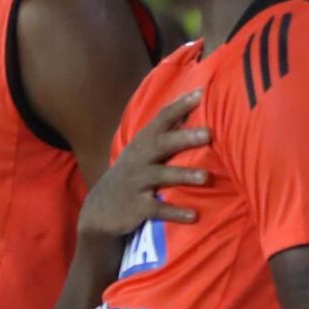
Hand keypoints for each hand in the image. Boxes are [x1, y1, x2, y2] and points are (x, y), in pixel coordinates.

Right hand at [79, 94, 207, 244]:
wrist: (100, 210)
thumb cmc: (132, 175)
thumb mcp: (141, 152)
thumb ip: (163, 134)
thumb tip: (193, 111)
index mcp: (143, 143)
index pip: (162, 119)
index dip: (180, 105)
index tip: (202, 92)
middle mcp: (138, 159)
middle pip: (161, 144)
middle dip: (184, 138)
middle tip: (208, 134)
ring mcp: (136, 183)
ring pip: (160, 176)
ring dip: (183, 175)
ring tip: (205, 177)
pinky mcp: (136, 207)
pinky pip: (157, 209)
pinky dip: (175, 212)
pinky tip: (193, 216)